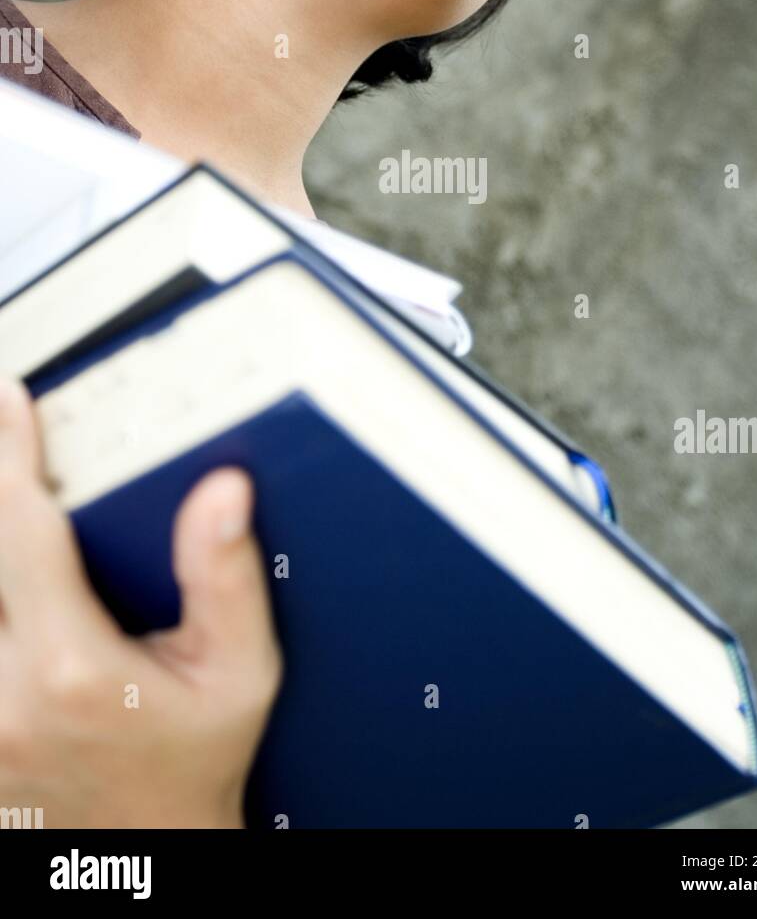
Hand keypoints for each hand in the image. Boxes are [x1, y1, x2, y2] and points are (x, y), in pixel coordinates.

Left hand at [0, 375, 282, 828]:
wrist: (149, 848)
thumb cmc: (196, 759)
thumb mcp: (241, 672)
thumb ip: (228, 578)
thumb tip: (222, 492)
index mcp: (72, 668)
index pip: (21, 530)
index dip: (10, 453)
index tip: (11, 401)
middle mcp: (3, 695)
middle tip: (5, 426)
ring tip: (13, 492)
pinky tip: (13, 569)